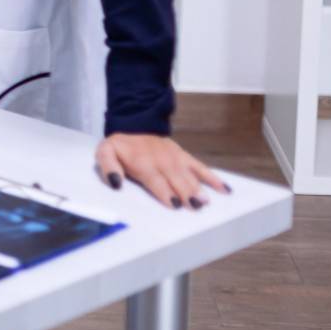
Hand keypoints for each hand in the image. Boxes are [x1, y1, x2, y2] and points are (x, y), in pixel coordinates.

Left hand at [96, 133, 229, 208]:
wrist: (135, 124)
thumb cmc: (121, 146)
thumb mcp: (105, 152)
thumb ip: (108, 167)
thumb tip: (115, 184)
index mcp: (143, 163)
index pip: (155, 180)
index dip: (165, 191)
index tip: (174, 203)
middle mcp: (162, 161)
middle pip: (175, 180)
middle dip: (184, 193)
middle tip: (195, 205)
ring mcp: (175, 159)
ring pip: (189, 175)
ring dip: (198, 188)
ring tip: (206, 201)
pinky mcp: (184, 157)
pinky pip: (200, 167)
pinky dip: (213, 178)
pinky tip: (225, 190)